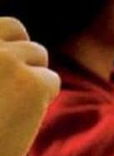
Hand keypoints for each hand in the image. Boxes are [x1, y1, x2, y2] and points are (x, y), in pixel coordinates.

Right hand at [0, 17, 59, 155]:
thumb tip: (19, 47)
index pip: (1, 24)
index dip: (6, 44)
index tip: (4, 68)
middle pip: (18, 30)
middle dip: (21, 53)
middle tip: (14, 83)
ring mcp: (5, 58)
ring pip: (38, 54)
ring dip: (31, 77)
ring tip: (10, 103)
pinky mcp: (30, 82)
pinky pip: (51, 80)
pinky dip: (42, 99)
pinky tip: (21, 115)